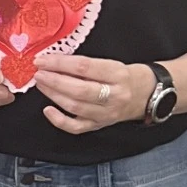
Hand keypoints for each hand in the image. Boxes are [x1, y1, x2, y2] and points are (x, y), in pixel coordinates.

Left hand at [34, 53, 151, 133]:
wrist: (148, 95)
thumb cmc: (126, 76)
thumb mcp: (112, 64)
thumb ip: (87, 65)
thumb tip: (55, 62)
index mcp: (117, 74)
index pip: (84, 67)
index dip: (59, 63)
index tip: (42, 59)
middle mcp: (114, 95)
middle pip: (78, 90)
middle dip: (54, 80)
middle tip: (38, 73)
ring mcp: (106, 113)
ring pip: (75, 107)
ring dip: (53, 95)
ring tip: (41, 84)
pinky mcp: (100, 125)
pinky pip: (77, 127)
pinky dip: (59, 120)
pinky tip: (47, 110)